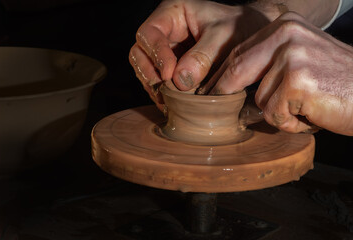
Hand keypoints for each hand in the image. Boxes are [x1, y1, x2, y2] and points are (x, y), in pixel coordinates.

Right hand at [129, 0, 269, 109]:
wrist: (251, 36)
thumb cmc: (239, 27)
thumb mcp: (224, 36)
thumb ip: (203, 56)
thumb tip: (181, 81)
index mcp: (173, 13)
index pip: (149, 33)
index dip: (155, 55)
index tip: (169, 74)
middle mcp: (165, 32)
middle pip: (140, 53)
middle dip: (148, 74)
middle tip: (163, 91)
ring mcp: (167, 51)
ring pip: (146, 70)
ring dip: (155, 87)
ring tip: (168, 101)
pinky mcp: (173, 68)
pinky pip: (160, 82)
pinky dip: (163, 94)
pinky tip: (172, 104)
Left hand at [204, 12, 352, 135]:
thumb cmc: (337, 82)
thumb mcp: (300, 59)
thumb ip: (268, 64)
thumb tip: (229, 83)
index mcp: (284, 26)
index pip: (239, 52)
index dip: (221, 75)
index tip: (208, 91)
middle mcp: (286, 35)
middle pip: (237, 70)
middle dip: (224, 92)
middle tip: (216, 104)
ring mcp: (292, 57)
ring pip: (259, 99)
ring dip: (278, 113)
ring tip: (305, 107)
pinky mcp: (297, 81)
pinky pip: (274, 114)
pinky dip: (290, 123)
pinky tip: (312, 114)